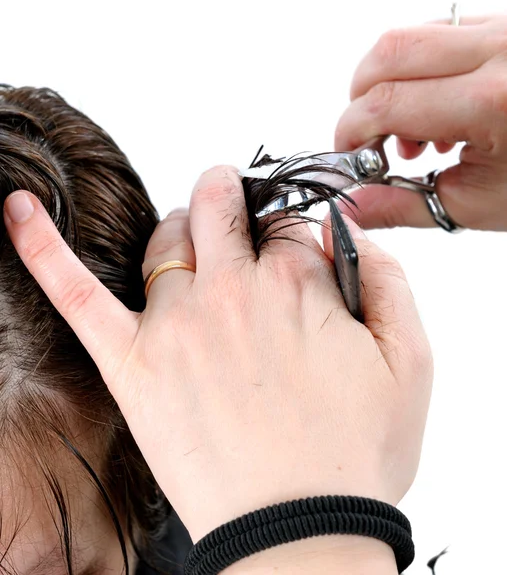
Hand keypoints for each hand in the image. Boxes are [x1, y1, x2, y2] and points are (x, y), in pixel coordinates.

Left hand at [3, 168, 431, 549]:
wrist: (299, 532)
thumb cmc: (356, 454)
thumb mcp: (410, 362)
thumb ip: (386, 281)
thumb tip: (344, 231)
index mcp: (297, 286)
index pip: (286, 223)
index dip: (292, 231)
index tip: (292, 246)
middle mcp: (232, 292)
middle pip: (220, 208)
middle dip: (230, 196)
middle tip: (234, 202)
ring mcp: (176, 324)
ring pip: (166, 240)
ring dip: (181, 227)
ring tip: (192, 237)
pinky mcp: (133, 363)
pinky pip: (76, 292)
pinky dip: (43, 246)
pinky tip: (18, 209)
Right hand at [334, 13, 506, 230]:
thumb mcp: (478, 204)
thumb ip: (403, 205)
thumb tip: (354, 207)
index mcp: (494, 101)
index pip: (386, 102)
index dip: (350, 131)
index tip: (348, 157)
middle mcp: (503, 50)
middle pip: (389, 51)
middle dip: (360, 99)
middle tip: (371, 142)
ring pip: (414, 34)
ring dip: (390, 83)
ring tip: (413, 134)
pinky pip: (444, 31)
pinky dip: (421, 70)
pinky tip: (439, 110)